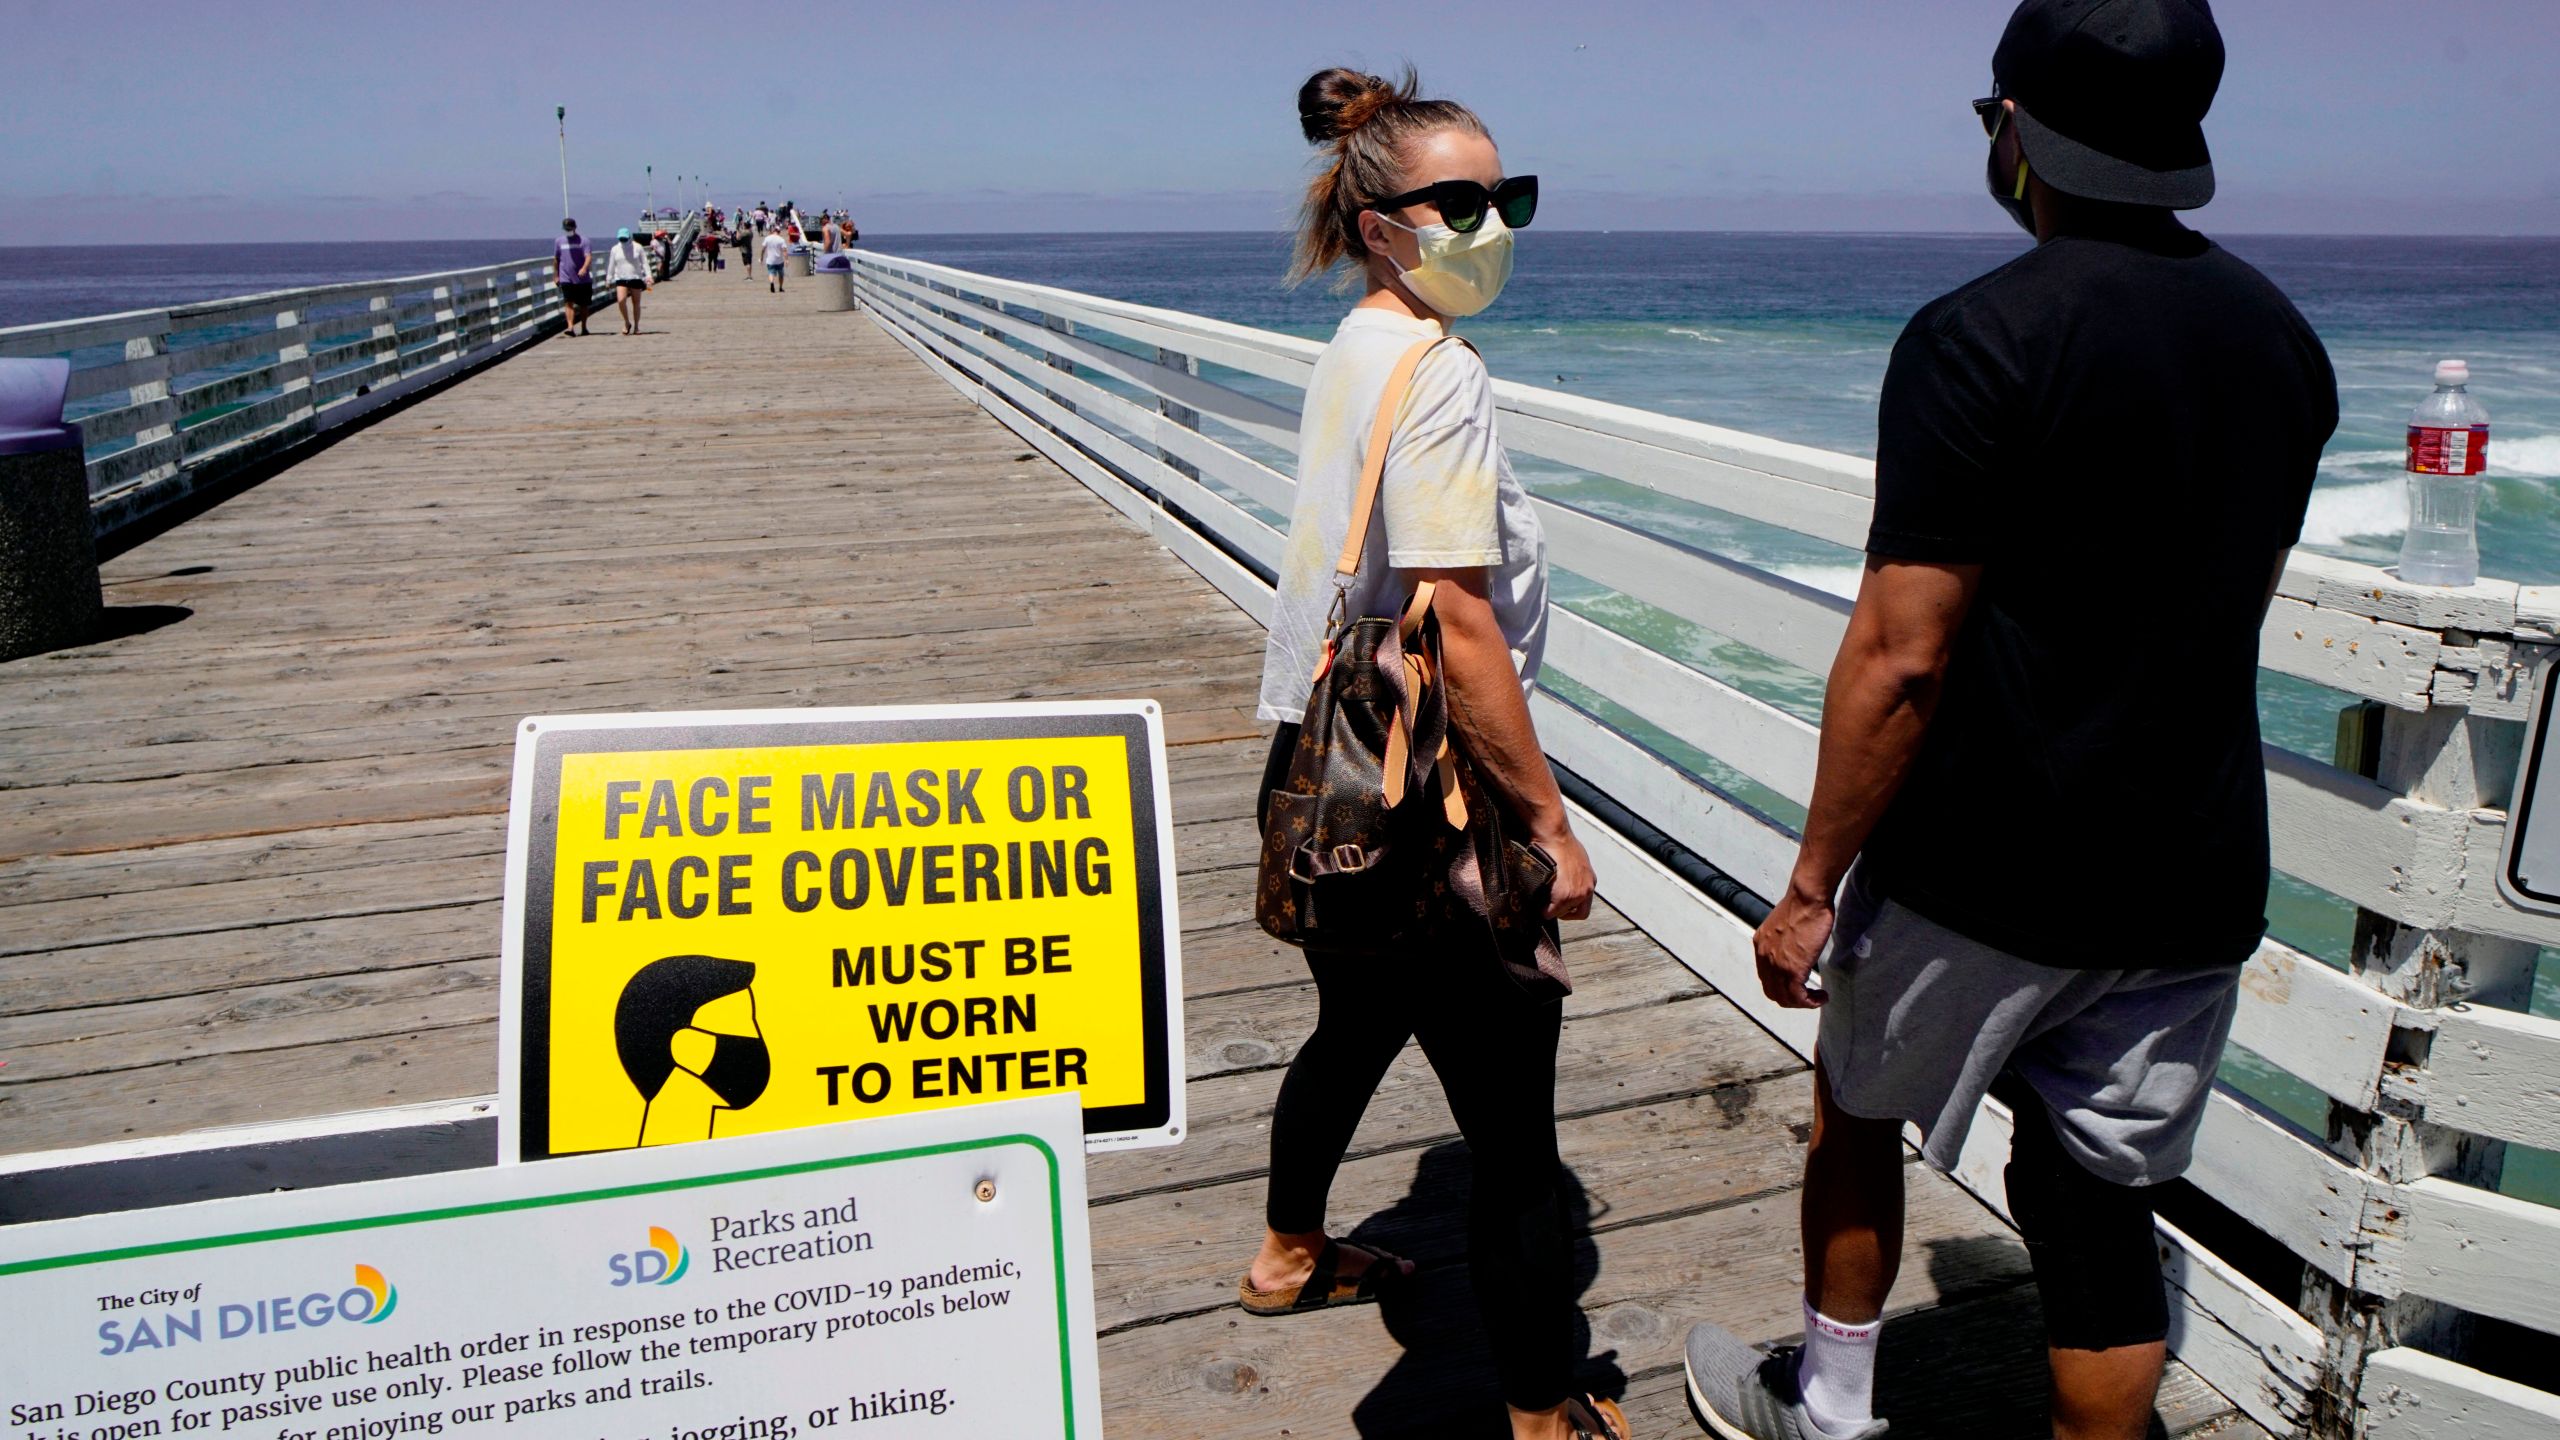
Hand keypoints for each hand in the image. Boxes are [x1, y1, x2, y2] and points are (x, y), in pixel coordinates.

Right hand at [1536, 826, 1594, 921]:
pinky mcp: (1563, 897)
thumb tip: (1563, 877)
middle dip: (1564, 912)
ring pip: (1563, 913)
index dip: (1570, 905)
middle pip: (1579, 913)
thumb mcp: (1574, 857)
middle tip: (1551, 907)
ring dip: (1552, 909)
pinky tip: (1536, 901)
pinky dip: (1542, 909)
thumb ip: (1572, 872)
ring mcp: (1576, 894)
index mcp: (1590, 879)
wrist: (1554, 835)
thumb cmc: (1559, 840)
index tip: (1559, 902)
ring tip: (1541, 900)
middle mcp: (1587, 889)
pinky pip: (1550, 912)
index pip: (1584, 902)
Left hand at [1754, 883, 1834, 1007]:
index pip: (1766, 977)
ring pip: (1785, 998)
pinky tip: (1822, 996)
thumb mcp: (1785, 924)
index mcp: (1761, 945)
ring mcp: (1776, 964)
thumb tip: (1795, 948)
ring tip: (1818, 998)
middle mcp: (1764, 956)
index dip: (1782, 986)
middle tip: (1809, 997)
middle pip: (1772, 991)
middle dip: (1791, 999)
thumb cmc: (1803, 904)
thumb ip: (1785, 939)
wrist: (1807, 898)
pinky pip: (1798, 996)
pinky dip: (1810, 1002)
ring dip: (1802, 1003)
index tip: (1799, 986)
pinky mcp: (1792, 968)